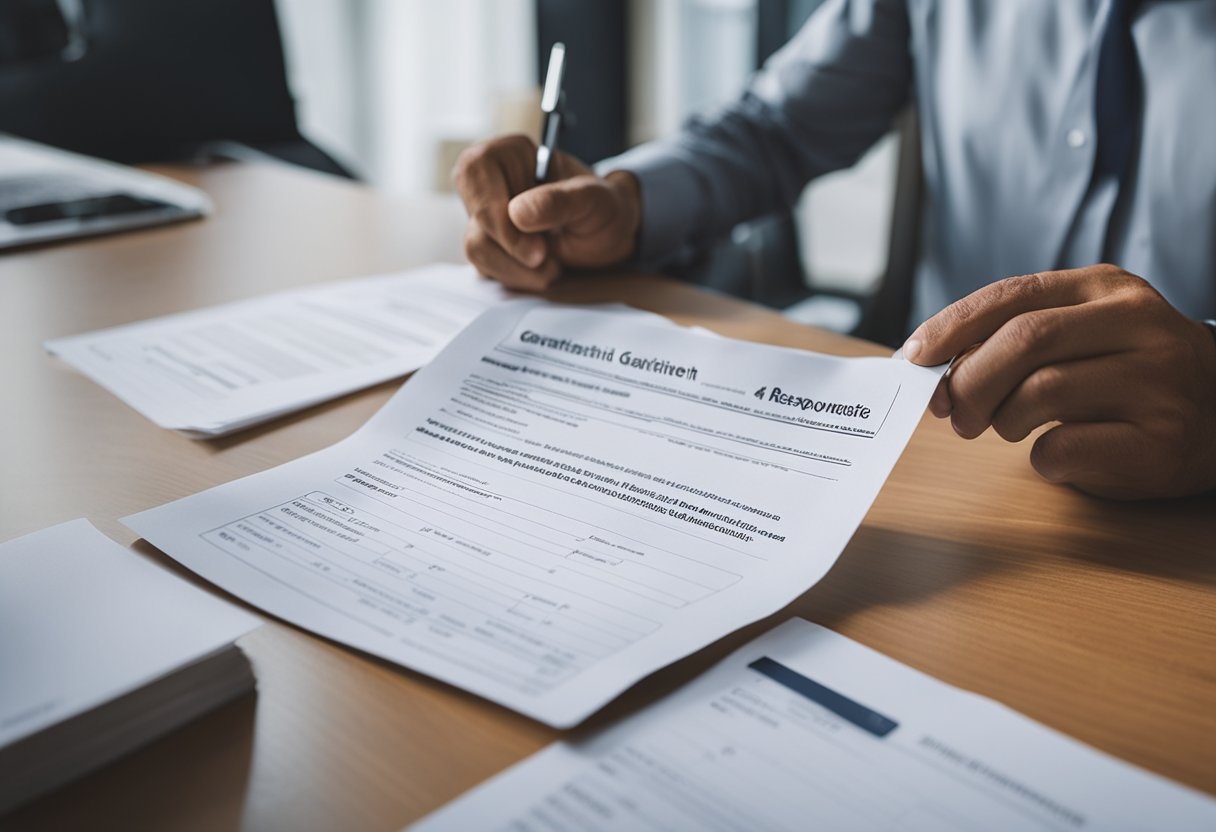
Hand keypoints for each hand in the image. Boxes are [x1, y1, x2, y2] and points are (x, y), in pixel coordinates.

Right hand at [452, 134, 641, 290]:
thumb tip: (516, 213)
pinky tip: (542, 269)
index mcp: (509, 153)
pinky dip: (517, 277)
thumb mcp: (593, 198)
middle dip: (512, 249)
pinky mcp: (487, 244)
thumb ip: (559, 200)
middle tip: (547, 258)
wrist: (606, 233)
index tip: (533, 246)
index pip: (475, 171)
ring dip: (518, 269)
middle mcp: (489, 181)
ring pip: (477, 247)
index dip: (495, 211)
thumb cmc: (601, 204)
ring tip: (553, 264)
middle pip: (474, 216)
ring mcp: (483, 215)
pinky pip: (485, 267)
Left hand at [903, 265, 1215, 498]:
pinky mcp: (1162, 440)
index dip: (952, 326)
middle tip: (952, 413)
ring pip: (1041, 392)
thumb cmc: (1126, 375)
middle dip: (969, 380)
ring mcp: (1157, 380)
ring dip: (1003, 420)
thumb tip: (932, 366)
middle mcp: (1139, 323)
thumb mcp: (1081, 334)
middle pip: (1025, 340)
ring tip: (1010, 428)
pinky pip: (1065, 447)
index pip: (1013, 295)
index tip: (915, 357)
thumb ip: (1017, 338)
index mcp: (1106, 287)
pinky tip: (1054, 453)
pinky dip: (1040, 456)